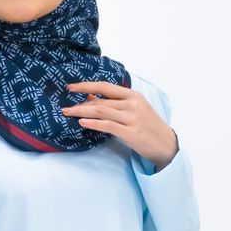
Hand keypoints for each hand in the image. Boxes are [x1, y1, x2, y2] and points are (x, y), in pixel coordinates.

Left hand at [61, 81, 178, 169]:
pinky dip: (93, 123)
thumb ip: (114, 103)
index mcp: (132, 95)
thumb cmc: (148, 126)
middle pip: (100, 100)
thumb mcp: (133, 110)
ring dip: (82, 112)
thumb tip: (90, 98)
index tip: (70, 87)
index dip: (86, 86)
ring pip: (101, 111)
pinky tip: (82, 123)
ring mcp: (132, 118)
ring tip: (68, 114)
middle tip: (64, 107)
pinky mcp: (131, 133)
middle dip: (79, 103)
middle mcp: (132, 104)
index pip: (105, 86)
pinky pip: (108, 126)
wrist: (166, 144)